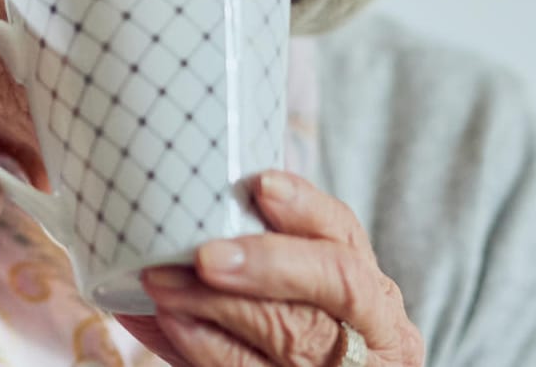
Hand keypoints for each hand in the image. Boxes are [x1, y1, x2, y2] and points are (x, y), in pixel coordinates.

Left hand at [117, 171, 423, 366]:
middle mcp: (371, 333)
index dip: (307, 209)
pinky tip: (168, 326)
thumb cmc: (298, 328)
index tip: (262, 186)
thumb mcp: (301, 286)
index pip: (346, 235)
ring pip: (292, 336)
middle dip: (261, 267)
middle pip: (330, 288)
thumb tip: (178, 202)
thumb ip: (258, 247)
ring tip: (163, 286)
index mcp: (372, 292)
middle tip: (199, 255)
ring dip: (217, 309)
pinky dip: (202, 349)